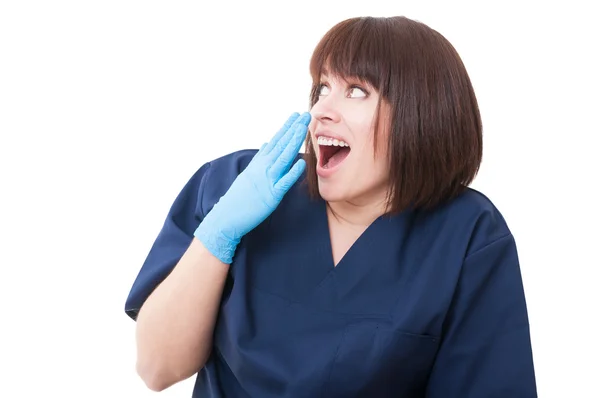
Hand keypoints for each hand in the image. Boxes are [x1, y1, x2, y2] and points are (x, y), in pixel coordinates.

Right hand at [194, 112, 310, 263]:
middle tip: (305, 114)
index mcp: (259, 163)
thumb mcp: (249, 173)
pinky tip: (301, 162)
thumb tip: (266, 144)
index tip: (296, 116)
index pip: (276, 141)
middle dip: (294, 129)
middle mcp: (263, 168)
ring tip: (303, 128)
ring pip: (283, 157)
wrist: (225, 217)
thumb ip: (259, 158)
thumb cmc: (238, 198)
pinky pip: (284, 182)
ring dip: (294, 142)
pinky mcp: (271, 195)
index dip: (287, 128)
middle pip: (282, 145)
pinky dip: (292, 172)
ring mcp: (267, 180)